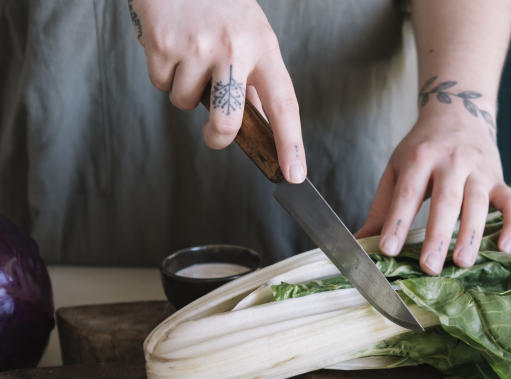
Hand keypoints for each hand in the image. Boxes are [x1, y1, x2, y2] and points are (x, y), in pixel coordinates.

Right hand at [128, 0, 305, 182]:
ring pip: (185, 103)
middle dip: (217, 138)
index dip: (290, 143)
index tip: (294, 174)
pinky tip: (169, 44)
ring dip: (184, 88)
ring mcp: (197, 47)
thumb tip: (255, 120)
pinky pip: (161, 84)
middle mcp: (234, 49)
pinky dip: (163, 72)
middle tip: (214, 135)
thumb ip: (255, 76)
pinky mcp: (162, 44)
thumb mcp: (250, 32)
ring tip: (188, 53)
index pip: (283, 105)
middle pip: (227, 122)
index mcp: (263, 47)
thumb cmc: (218, 2)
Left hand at [356, 102, 510, 274]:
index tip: (389, 250)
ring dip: (471, 235)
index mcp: (420, 157)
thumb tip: (360, 241)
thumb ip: (382, 206)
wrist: (460, 111)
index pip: (408, 193)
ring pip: (479, 205)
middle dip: (438, 236)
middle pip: (446, 201)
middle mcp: (452, 162)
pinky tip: (504, 249)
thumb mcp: (397, 168)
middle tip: (429, 267)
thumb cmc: (424, 146)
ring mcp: (479, 171)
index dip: (398, 222)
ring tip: (462, 263)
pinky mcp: (499, 179)